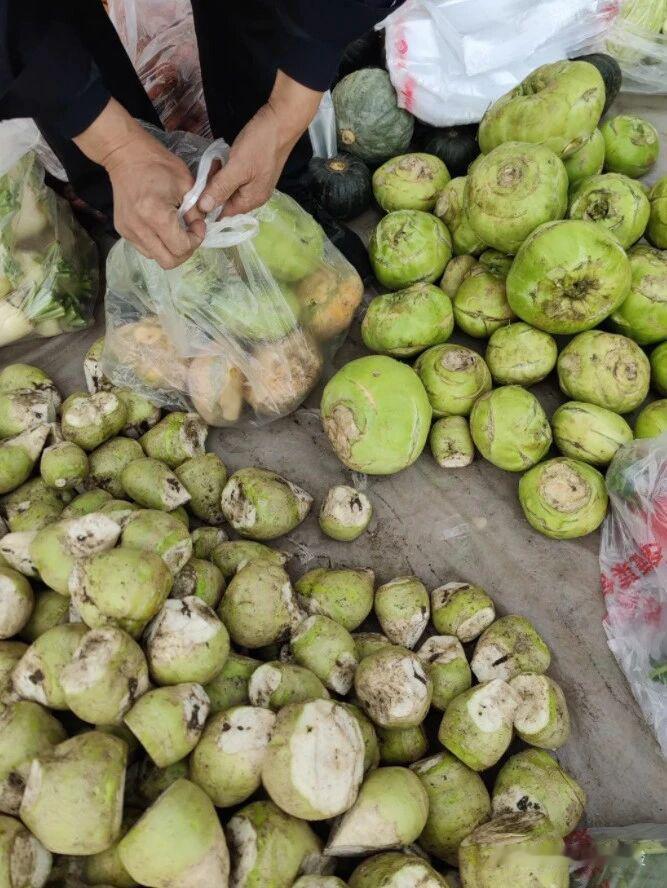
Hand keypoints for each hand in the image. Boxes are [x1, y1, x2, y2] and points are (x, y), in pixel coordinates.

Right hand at [74, 99, 204, 268]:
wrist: (126, 155)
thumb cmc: (159, 165)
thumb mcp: (186, 184)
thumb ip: (195, 211)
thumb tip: (198, 229)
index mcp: (155, 214)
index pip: (181, 247)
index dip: (196, 240)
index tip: (199, 225)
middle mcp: (139, 228)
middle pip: (168, 261)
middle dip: (184, 251)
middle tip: (190, 235)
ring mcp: (128, 231)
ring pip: (156, 258)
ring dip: (171, 249)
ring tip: (176, 231)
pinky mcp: (122, 231)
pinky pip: (145, 249)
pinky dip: (158, 245)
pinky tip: (162, 229)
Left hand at [198, 71, 322, 217]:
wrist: (281, 121)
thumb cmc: (260, 145)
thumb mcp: (237, 167)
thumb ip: (220, 188)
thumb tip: (203, 208)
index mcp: (251, 201)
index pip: (224, 214)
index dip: (208, 206)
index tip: (196, 191)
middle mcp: (254, 197)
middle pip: (225, 201)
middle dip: (213, 188)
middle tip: (209, 169)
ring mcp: (255, 184)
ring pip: (229, 188)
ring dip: (219, 177)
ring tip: (217, 161)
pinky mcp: (254, 172)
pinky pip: (235, 178)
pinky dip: (226, 170)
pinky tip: (224, 159)